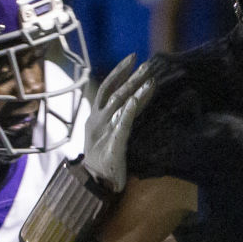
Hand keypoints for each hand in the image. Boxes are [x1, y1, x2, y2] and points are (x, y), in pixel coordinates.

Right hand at [80, 56, 157, 191]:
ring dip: (134, 90)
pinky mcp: (113, 146)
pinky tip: (137, 100)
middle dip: (131, 77)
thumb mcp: (107, 134)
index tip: (133, 57)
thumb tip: (131, 102)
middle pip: (114, 92)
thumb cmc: (103, 159)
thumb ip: (117, 118)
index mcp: (96, 117)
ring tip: (149, 79)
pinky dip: (128, 112)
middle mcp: (97, 121)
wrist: (93, 183)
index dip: (119, 72)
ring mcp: (104, 132)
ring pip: (118, 105)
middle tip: (147, 64)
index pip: (107, 88)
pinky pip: (121, 126)